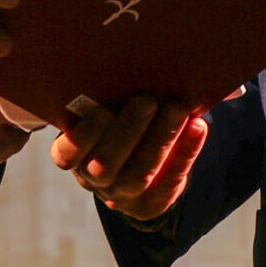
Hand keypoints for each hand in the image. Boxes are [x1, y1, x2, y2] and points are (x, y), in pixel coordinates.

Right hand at [49, 95, 207, 223]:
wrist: (136, 161)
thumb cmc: (115, 119)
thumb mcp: (102, 110)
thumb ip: (106, 96)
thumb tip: (130, 62)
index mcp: (71, 155)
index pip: (67, 153)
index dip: (85, 133)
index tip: (104, 107)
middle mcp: (92, 178)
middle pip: (105, 164)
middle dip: (127, 130)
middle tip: (147, 99)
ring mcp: (121, 195)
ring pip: (139, 174)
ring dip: (160, 139)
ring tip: (179, 108)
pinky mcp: (151, 204)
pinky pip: (171, 181)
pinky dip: (186, 152)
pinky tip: (198, 127)